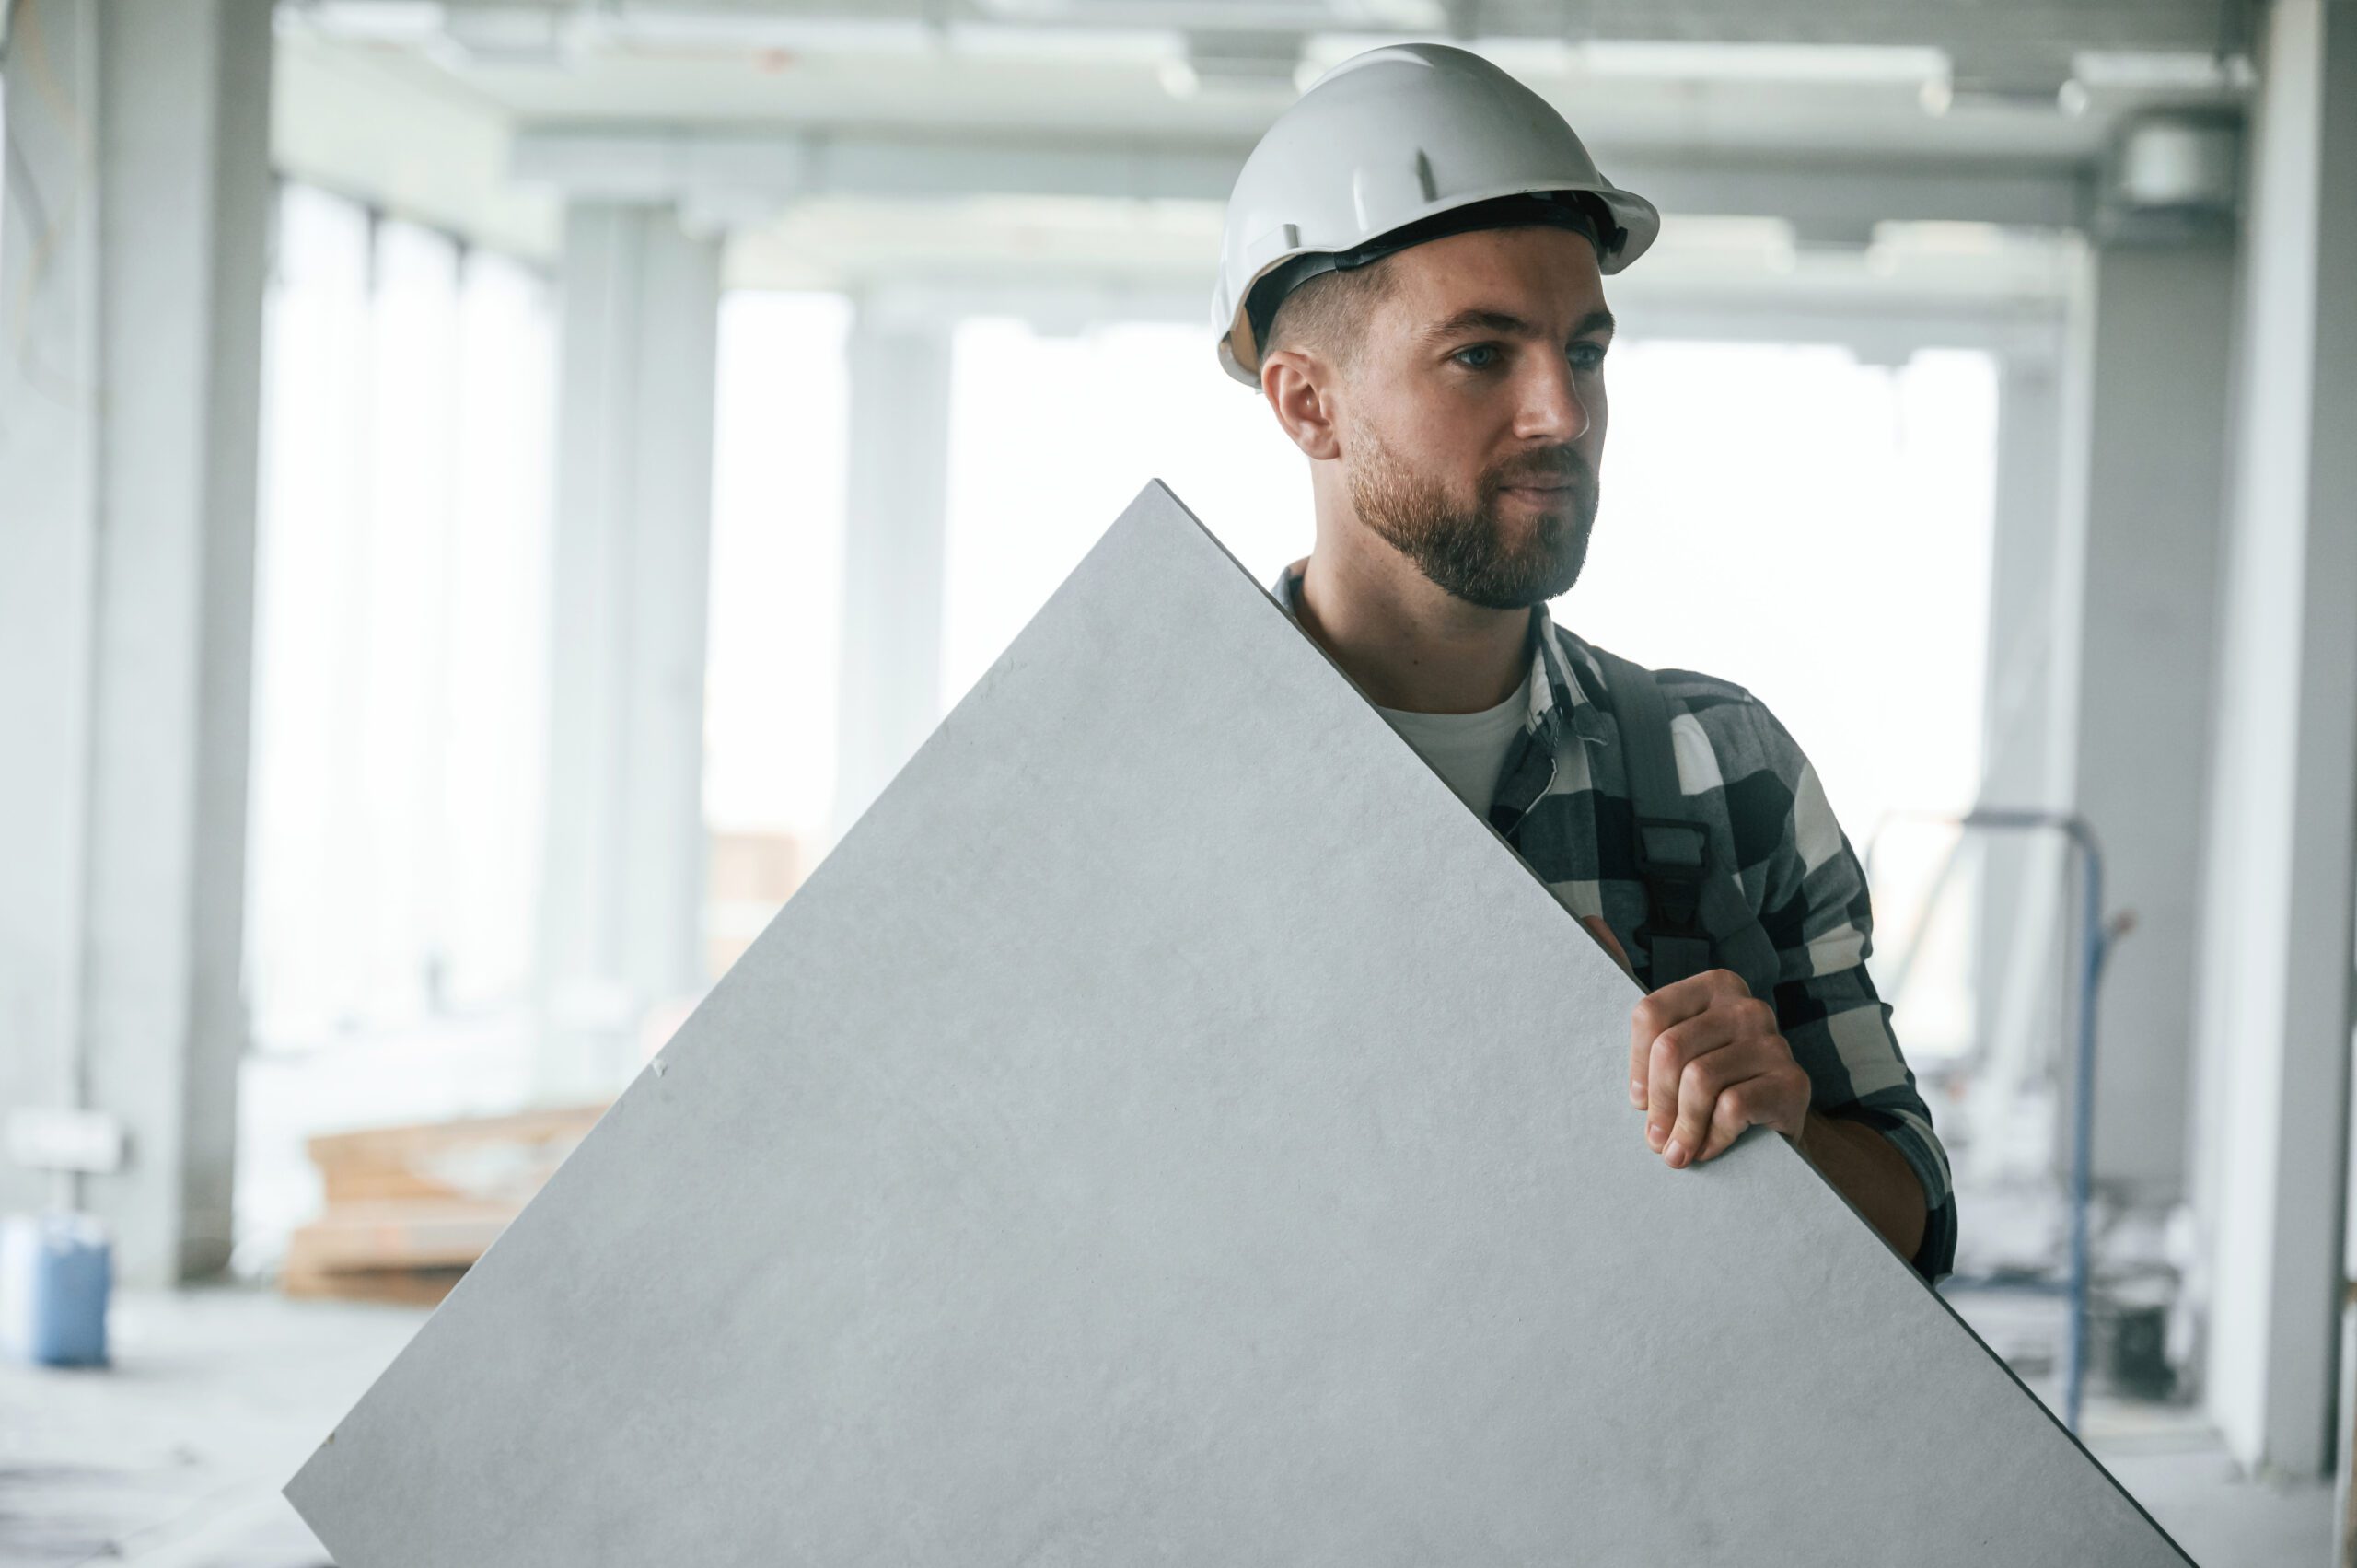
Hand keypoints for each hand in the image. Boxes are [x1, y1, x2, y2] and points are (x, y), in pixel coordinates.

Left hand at [1612, 948, 1809, 1169]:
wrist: (1772, 1131)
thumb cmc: (1711, 1086)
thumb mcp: (1673, 1045)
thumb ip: (1639, 999)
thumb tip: (1590, 920)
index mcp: (1715, 985)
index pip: (1650, 1015)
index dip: (1635, 1066)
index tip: (1636, 1101)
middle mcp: (1747, 1005)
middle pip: (1671, 1050)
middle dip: (1657, 1104)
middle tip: (1654, 1140)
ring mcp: (1774, 1041)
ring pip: (1699, 1081)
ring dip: (1682, 1127)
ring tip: (1676, 1152)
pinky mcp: (1793, 1081)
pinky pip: (1731, 1107)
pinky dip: (1712, 1137)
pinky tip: (1710, 1149)